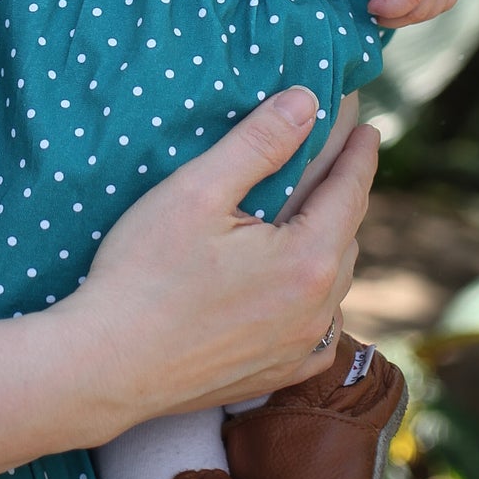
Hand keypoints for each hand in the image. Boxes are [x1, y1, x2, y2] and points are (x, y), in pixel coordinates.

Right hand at [50, 88, 376, 441]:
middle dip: (342, 199)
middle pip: (346, 238)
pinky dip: (318, 304)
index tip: (370, 132)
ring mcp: (297, 350)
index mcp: (306, 260)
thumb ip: (259, 143)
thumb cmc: (146, 271)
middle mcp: (315, 311)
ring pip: (334, 286)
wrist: (109, 364)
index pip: (349, 193)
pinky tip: (300, 294)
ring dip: (330, 248)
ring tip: (314, 220)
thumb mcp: (198, 190)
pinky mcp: (273, 376)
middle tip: (332, 166)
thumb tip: (307, 102)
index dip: (360, 157)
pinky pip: (319, 335)